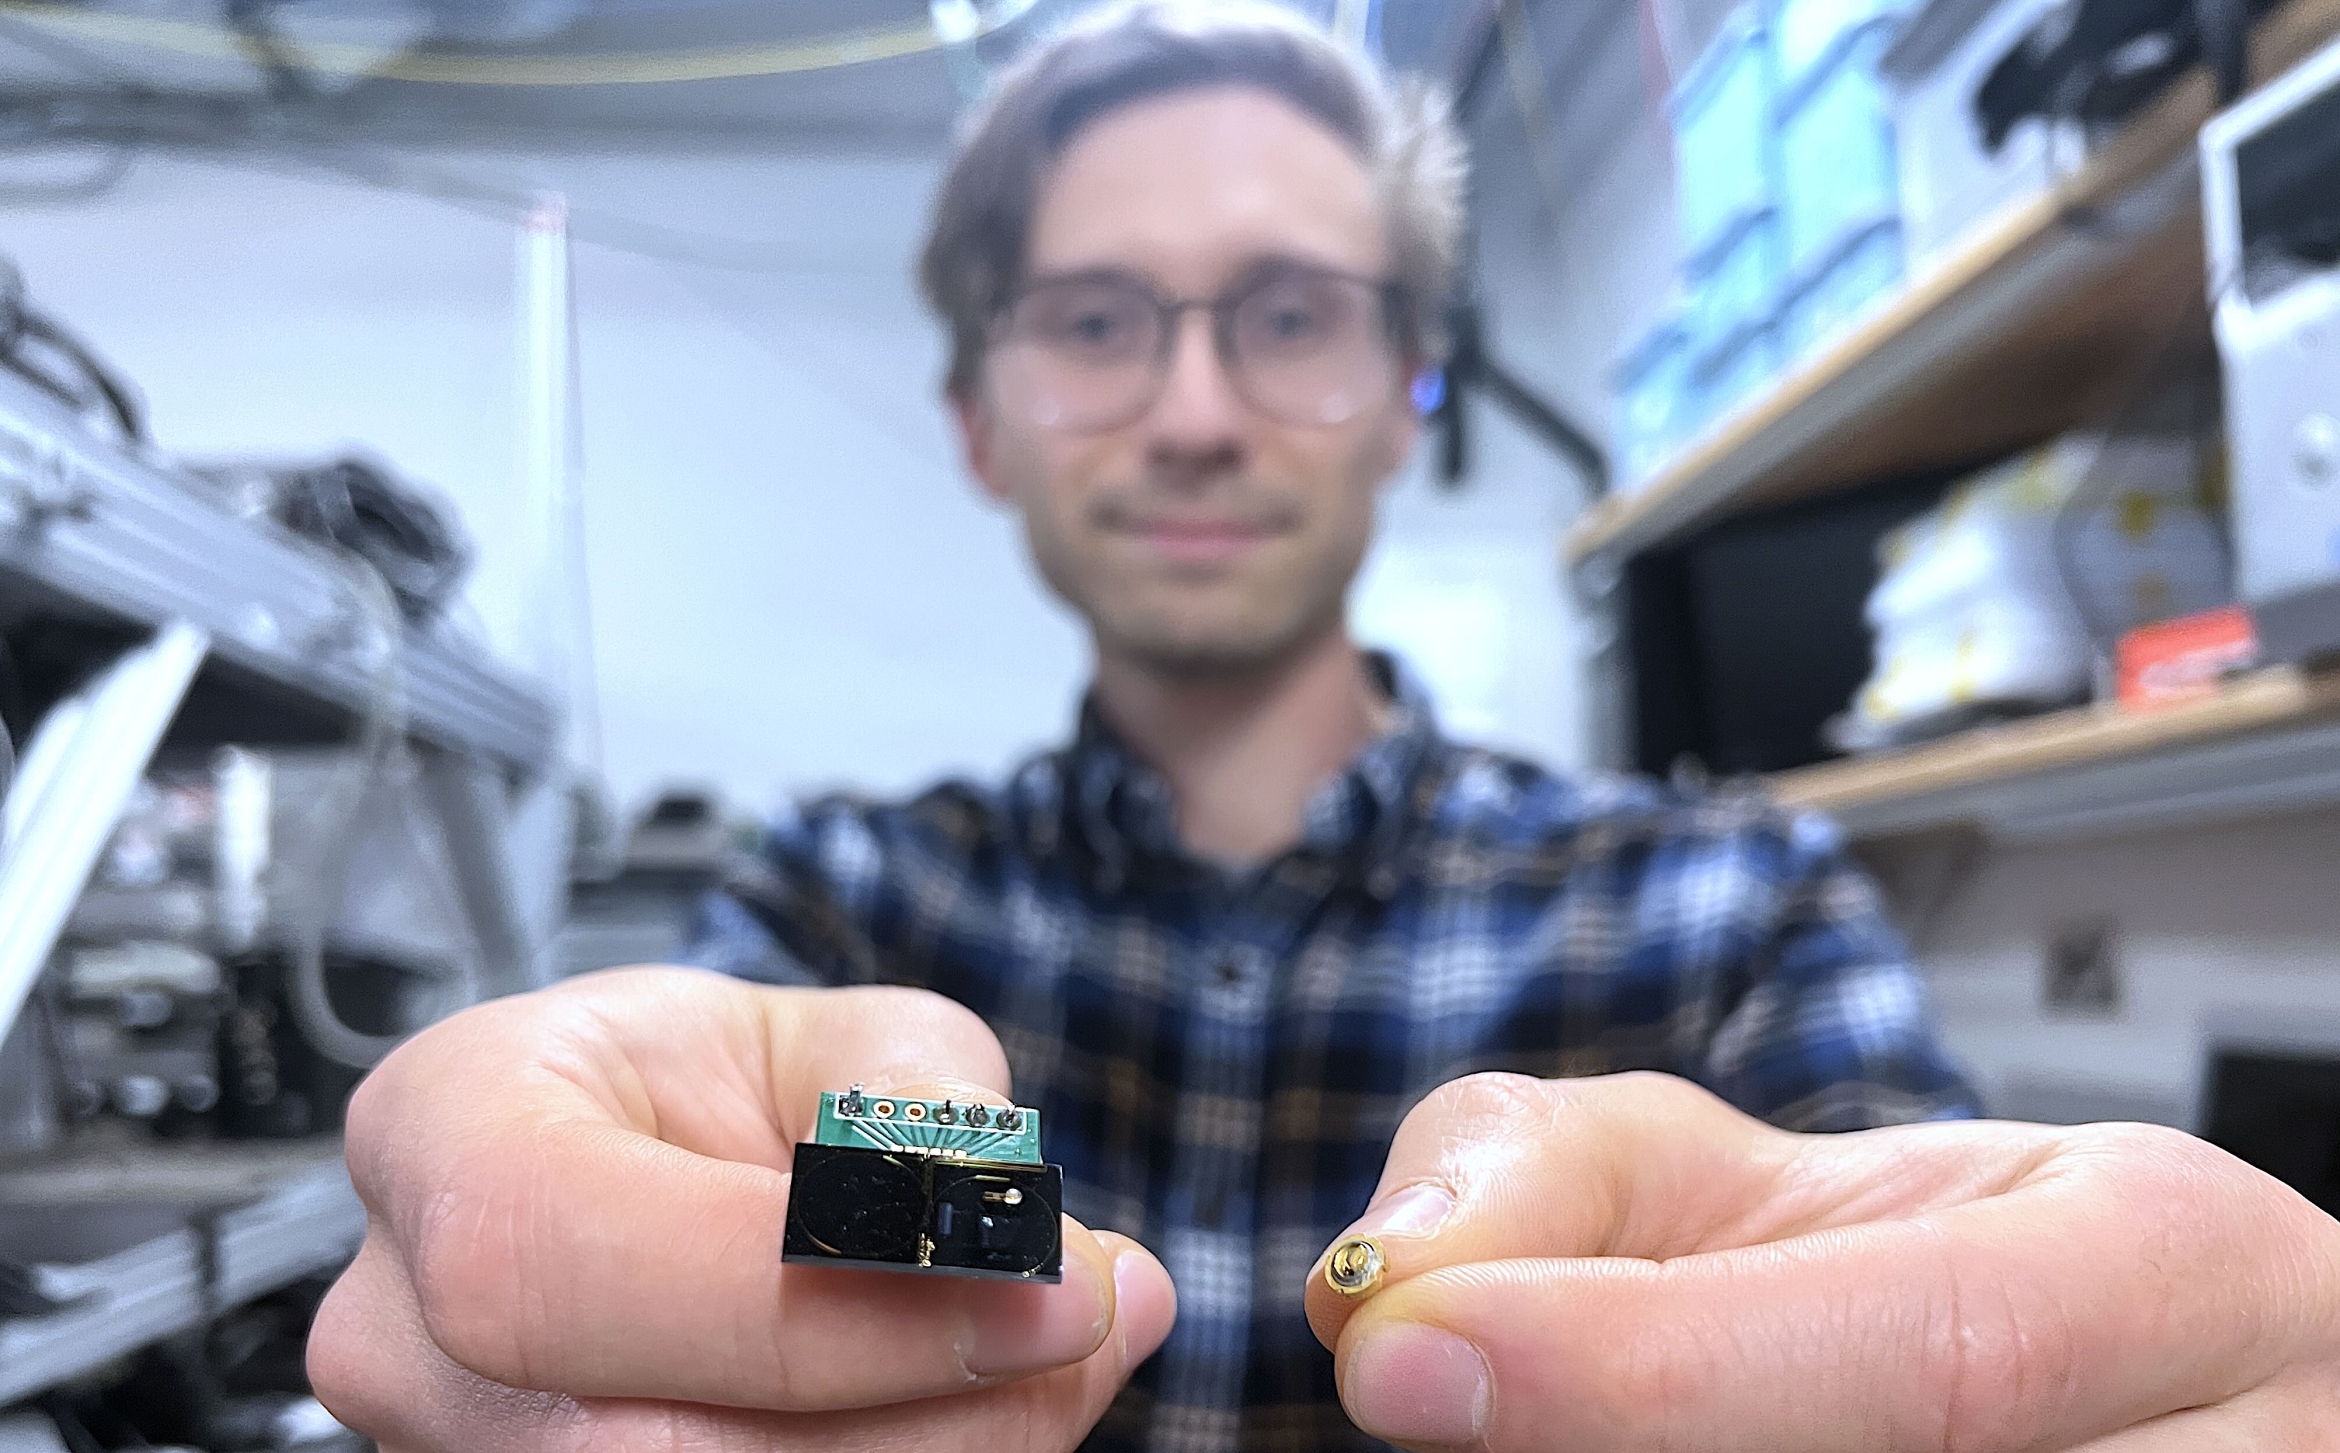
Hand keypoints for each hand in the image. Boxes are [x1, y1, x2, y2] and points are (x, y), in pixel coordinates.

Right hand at [309, 968, 1174, 1451]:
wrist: (647, 1173)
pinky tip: (989, 1411)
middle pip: (643, 1445)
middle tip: (1089, 1336)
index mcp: (445, 1137)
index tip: (1048, 1286)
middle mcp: (409, 1332)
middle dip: (915, 1415)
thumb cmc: (713, 1095)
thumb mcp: (829, 1038)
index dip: (826, 1301)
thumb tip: (1013, 1214)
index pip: (571, 1260)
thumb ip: (913, 1105)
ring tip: (1062, 1359)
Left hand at [1306, 1071, 2339, 1451]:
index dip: (1654, 1372)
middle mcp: (2259, 1447)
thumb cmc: (1864, 1279)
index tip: (1403, 1360)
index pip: (1937, 1347)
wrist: (2038, 1383)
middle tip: (1441, 1438)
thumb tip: (1390, 1282)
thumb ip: (1548, 1181)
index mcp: (2171, 1257)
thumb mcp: (1724, 1175)